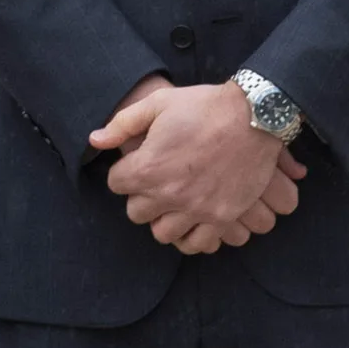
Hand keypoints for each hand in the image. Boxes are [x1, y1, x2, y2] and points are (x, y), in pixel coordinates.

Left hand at [88, 82, 304, 248]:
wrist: (253, 117)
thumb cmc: (203, 106)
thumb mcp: (158, 103)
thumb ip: (122, 124)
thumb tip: (95, 141)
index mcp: (148, 167)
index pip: (116, 183)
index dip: (123, 171)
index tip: (136, 162)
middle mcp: (169, 194)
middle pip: (136, 213)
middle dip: (140, 197)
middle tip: (154, 182)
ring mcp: (197, 210)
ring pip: (163, 234)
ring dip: (164, 218)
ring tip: (173, 202)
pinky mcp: (222, 218)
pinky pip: (198, 244)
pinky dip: (192, 236)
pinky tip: (193, 219)